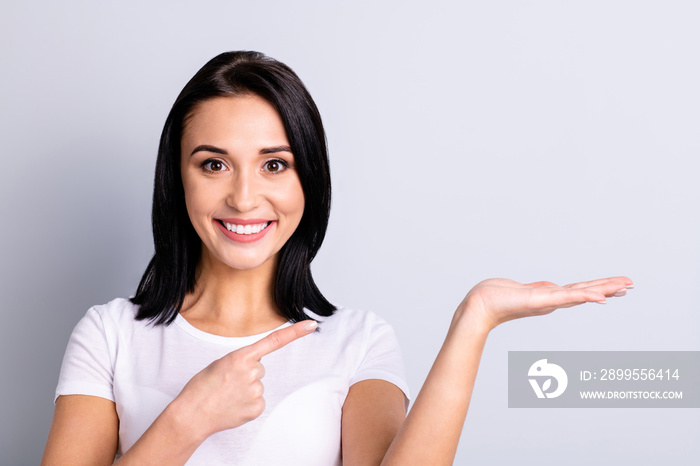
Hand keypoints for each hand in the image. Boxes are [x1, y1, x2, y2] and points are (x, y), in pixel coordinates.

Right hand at [173, 320, 316, 439]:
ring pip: (258, 384)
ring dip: (246, 388)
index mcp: (241, 356)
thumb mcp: (221, 363)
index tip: (312, 324)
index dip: (295, 332)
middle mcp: (252, 372)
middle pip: (260, 368)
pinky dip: (247, 402)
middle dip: (247, 373)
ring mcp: (256, 391)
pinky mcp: (257, 408)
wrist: (193, 414)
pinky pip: (258, 400)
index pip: (274, 341)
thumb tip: (256, 367)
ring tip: (227, 394)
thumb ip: (242, 361)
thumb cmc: (202, 386)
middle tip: (227, 382)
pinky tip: (233, 405)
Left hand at [459, 276, 633, 330]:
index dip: (599, 287)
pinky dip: (585, 296)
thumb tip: (552, 287)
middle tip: (631, 284)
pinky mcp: (540, 300)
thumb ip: (541, 289)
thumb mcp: (526, 289)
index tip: (618, 285)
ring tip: (623, 287)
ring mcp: (548, 301)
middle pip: (586, 291)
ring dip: (603, 290)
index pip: (580, 290)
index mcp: (549, 296)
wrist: (481, 305)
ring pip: (581, 293)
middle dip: (609, 288)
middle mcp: (552, 300)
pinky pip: (567, 297)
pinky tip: (600, 296)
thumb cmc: (497, 297)